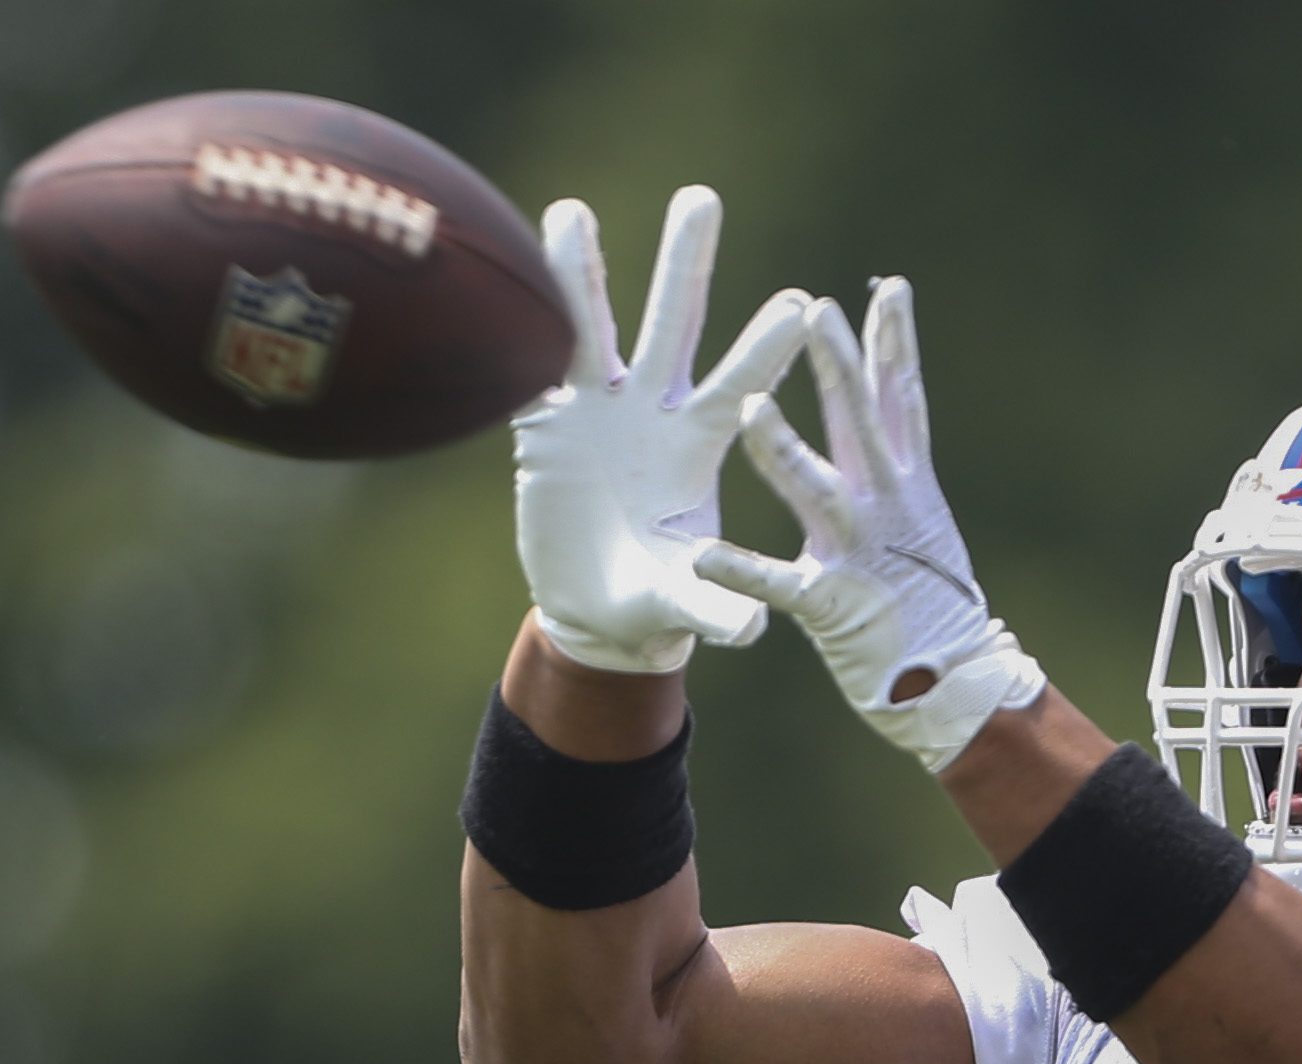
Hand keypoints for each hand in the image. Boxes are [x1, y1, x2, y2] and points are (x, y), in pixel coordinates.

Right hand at [512, 186, 812, 674]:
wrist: (600, 611)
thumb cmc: (655, 603)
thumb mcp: (684, 609)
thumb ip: (714, 609)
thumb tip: (751, 628)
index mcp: (697, 449)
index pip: (737, 387)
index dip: (764, 349)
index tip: (799, 303)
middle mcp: (652, 414)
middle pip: (674, 324)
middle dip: (685, 264)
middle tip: (702, 198)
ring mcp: (598, 412)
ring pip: (591, 326)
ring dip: (580, 271)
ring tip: (570, 208)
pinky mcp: (546, 426)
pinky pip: (532, 364)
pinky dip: (520, 324)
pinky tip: (502, 273)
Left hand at [693, 278, 1046, 770]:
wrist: (952, 681)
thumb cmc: (927, 597)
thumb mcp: (921, 514)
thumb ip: (895, 452)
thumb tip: (888, 384)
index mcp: (905, 483)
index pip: (899, 399)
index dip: (895, 343)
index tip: (890, 287)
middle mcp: (886, 506)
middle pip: (861, 423)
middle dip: (839, 366)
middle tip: (815, 310)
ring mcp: (858, 551)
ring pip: (816, 489)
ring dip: (784, 449)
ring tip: (751, 407)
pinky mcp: (829, 604)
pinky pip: (777, 585)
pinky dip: (741, 572)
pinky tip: (703, 557)